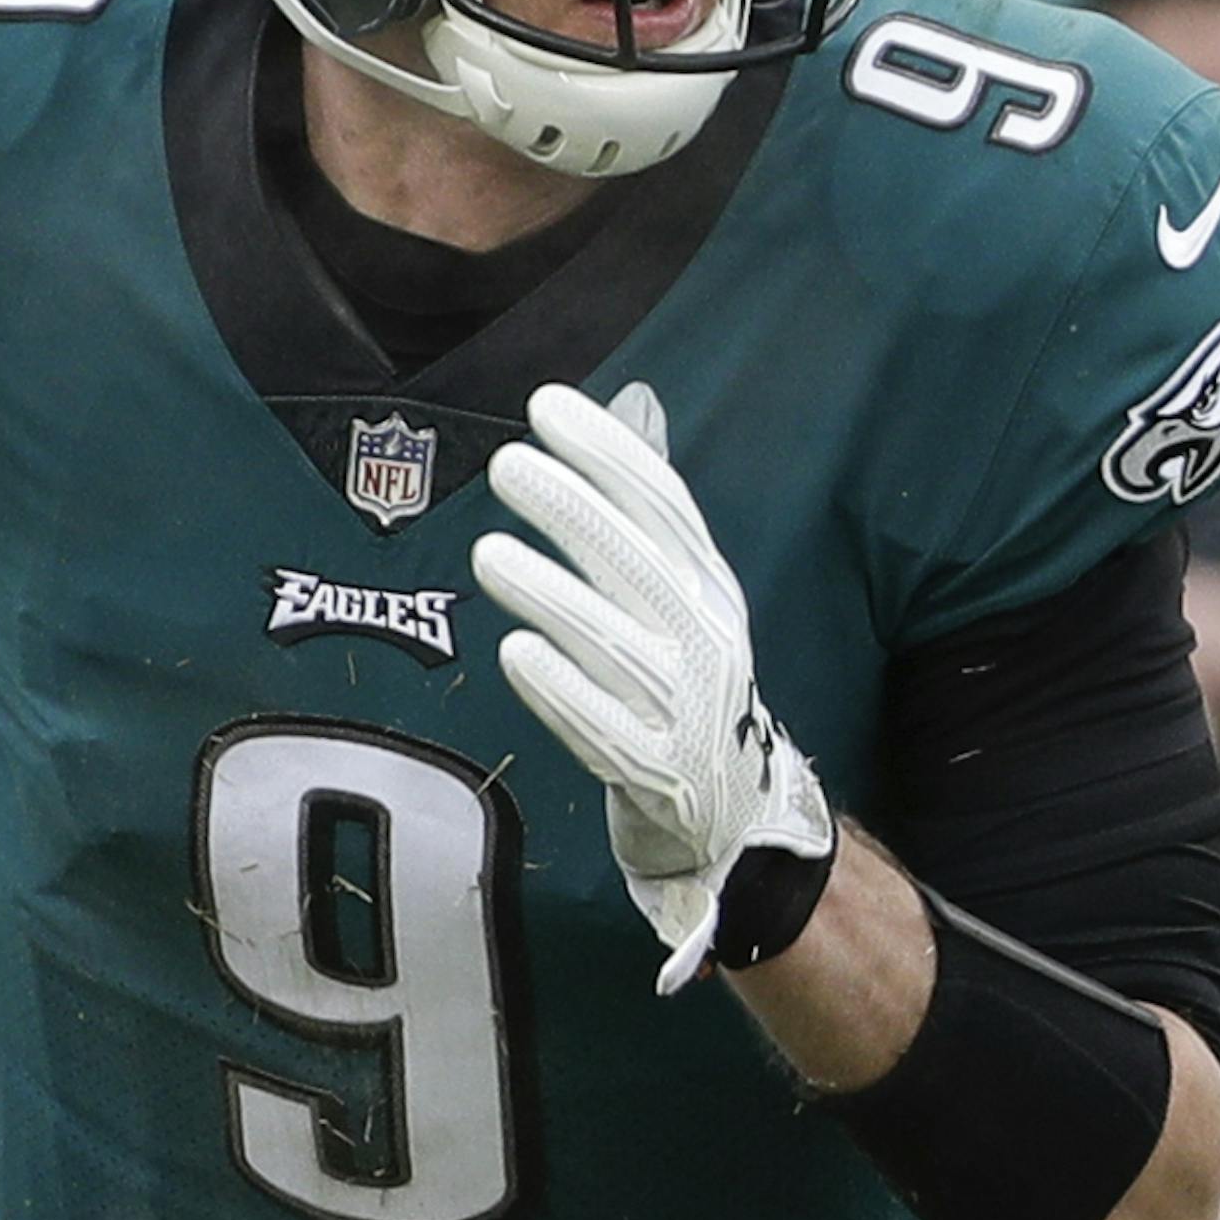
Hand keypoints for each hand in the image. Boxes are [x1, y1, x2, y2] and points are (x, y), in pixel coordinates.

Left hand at [472, 383, 834, 992]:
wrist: (730, 814)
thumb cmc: (683, 687)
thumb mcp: (683, 599)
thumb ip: (648, 520)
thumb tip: (627, 410)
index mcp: (708, 586)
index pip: (662, 503)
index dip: (607, 451)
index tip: (547, 405)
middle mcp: (703, 636)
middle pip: (638, 562)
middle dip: (573, 510)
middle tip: (509, 464)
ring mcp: (682, 706)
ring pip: (614, 642)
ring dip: (552, 594)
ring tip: (489, 553)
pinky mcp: (654, 769)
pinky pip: (604, 727)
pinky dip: (562, 690)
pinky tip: (516, 652)